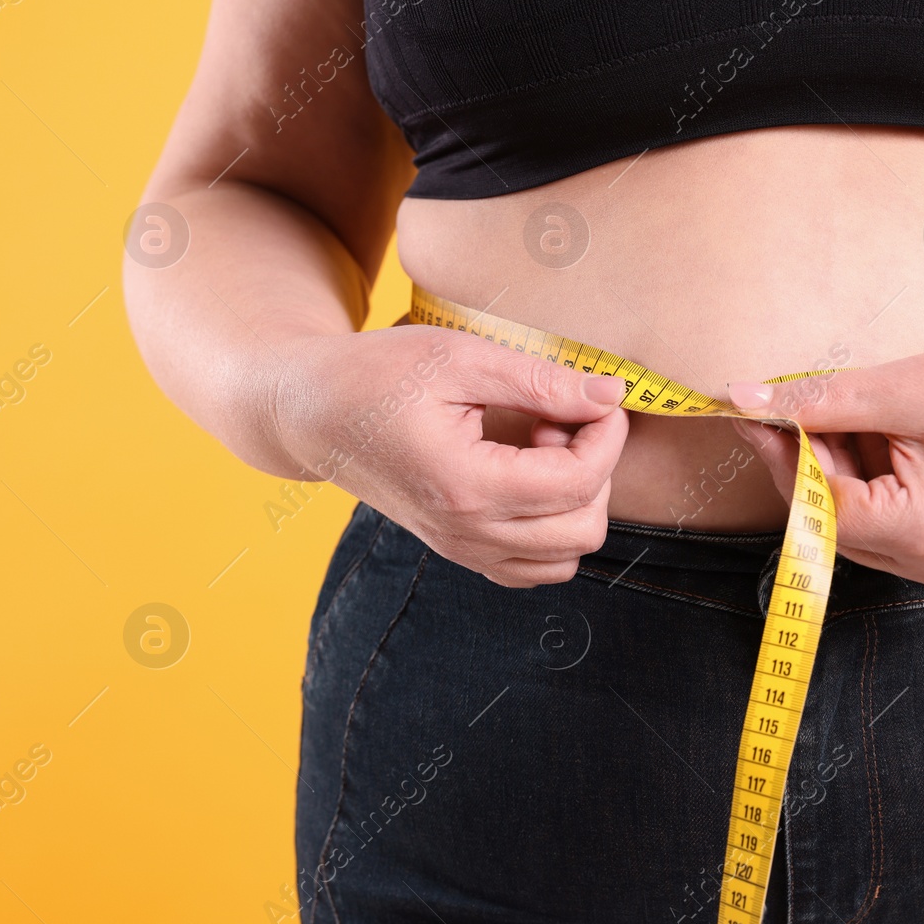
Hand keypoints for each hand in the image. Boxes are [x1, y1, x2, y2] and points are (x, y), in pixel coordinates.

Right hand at [274, 324, 629, 586]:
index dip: (607, 436)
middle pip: (584, 528)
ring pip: (565, 557)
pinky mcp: (459, 550)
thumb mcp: (460, 358)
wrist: (310, 413)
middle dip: (595, 468)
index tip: (596, 397)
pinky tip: (527, 474)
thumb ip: (542, 381)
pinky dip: (552, 526)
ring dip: (575, 501)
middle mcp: (466, 533)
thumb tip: (613, 395)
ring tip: (540, 448)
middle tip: (557, 419)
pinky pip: (534, 566)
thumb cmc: (377, 374)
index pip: (579, 482)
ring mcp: (461, 549)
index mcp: (466, 486)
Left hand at [727, 339, 923, 593]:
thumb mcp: (907, 388)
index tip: (758, 408)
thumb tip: (746, 400)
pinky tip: (890, 437)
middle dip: (812, 460)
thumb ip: (821, 400)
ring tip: (866, 413)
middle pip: (834, 521)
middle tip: (801, 400)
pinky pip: (891, 527)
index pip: (819, 505)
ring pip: (859, 525)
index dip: (784, 453)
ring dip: (842, 470)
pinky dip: (875, 483)